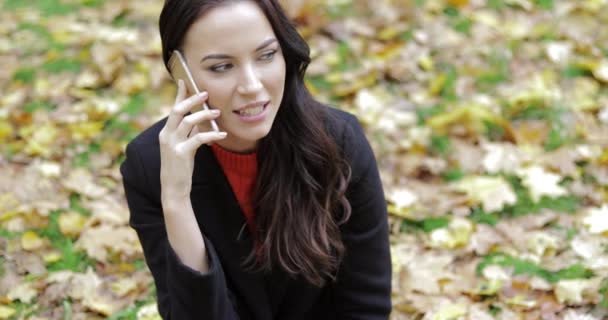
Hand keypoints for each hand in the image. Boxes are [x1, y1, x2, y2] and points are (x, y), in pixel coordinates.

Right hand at [159, 80, 226, 203]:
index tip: (185, 81)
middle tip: (206, 93)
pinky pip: (198, 138)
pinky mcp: (181, 153)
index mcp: (165, 132)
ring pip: (188, 121)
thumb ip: (188, 134)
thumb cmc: (180, 168)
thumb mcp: (183, 148)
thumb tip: (199, 122)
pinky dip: (211, 134)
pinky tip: (222, 134)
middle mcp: (166, 135)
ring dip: (204, 115)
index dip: (179, 95)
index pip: (173, 109)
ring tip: (218, 113)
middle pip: (178, 111)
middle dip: (192, 100)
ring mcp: (172, 144)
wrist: (173, 189)